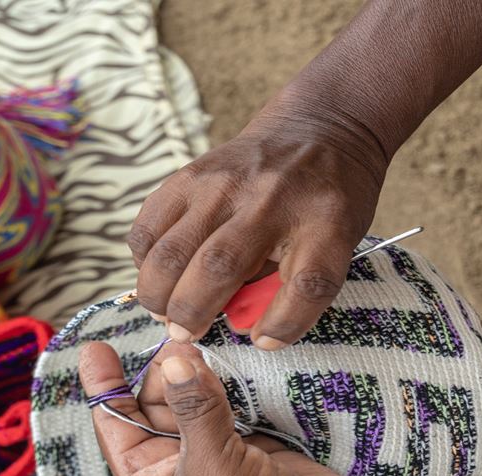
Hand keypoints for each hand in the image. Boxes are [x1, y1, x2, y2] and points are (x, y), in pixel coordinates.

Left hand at [77, 340, 371, 475]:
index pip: (114, 424)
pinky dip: (219, 380)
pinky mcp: (243, 440)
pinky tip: (219, 358)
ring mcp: (208, 450)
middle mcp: (171, 463)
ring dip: (188, 372)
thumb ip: (192, 405)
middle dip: (157, 371)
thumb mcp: (211, 460)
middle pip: (150, 403)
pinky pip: (221, 400)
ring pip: (187, 399)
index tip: (95, 348)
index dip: (104, 386)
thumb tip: (172, 358)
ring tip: (193, 340)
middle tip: (173, 336)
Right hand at [126, 114, 387, 350]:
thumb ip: (297, 286)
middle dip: (191, 313)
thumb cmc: (325, 204)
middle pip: (219, 267)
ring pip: (172, 250)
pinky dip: (144, 259)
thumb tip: (244, 327)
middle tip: (184, 333)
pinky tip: (158, 272)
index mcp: (325, 223)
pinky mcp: (190, 174)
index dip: (283, 323)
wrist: (317, 129)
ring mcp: (225, 183)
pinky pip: (149, 225)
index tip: (262, 340)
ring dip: (158, 293)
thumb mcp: (337, 243)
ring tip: (163, 311)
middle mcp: (272, 199)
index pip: (309, 284)